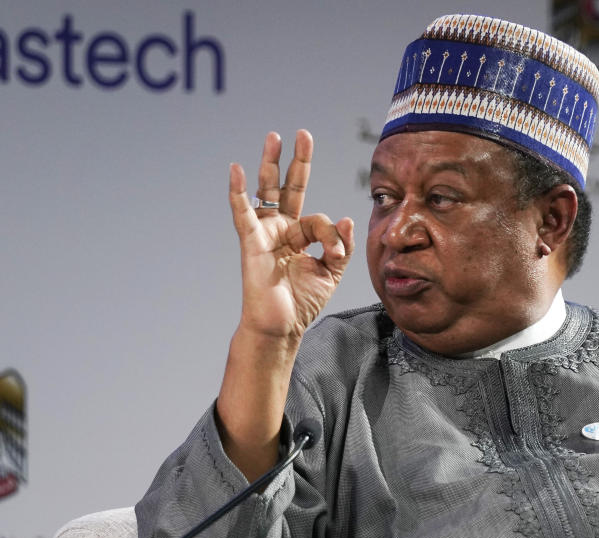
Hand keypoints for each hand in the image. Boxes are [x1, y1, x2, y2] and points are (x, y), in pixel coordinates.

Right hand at [229, 130, 354, 338]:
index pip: (320, 220)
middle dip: (296, 161)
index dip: (332, 235)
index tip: (335, 254)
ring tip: (274, 137)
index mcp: (299, 236)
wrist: (282, 326)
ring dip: (270, 164)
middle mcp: (281, 229)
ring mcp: (265, 233)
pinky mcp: (252, 242)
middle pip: (288, 187)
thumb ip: (341, 246)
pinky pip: (243, 213)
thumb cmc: (302, 302)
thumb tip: (346, 218)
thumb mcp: (331, 272)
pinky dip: (238, 192)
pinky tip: (237, 170)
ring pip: (268, 192)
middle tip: (303, 134)